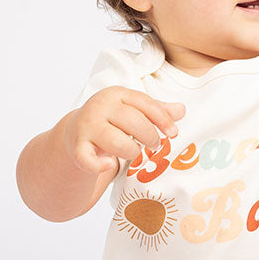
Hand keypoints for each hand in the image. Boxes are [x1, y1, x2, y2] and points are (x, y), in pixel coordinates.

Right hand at [66, 87, 185, 174]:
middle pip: (133, 122)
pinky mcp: (77, 147)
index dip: (162, 119)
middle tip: (155, 146)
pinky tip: (109, 165)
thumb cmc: (113, 121)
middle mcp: (100, 107)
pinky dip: (100, 165)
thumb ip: (157, 110)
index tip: (173, 133)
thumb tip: (181, 110)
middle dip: (150, 136)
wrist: (77, 132)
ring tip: (134, 153)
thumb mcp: (134, 111)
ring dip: (131, 151)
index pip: (144, 103)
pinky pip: (88, 160)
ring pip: (116, 142)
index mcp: (117, 94)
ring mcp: (87, 127)